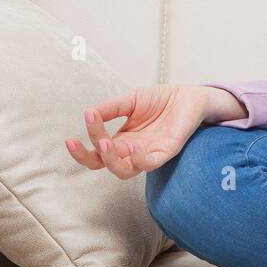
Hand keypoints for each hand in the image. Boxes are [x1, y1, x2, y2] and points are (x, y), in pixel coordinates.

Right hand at [64, 84, 211, 179]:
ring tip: (104, 142)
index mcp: (121, 139)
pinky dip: (138, 159)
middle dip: (87, 157)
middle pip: (103, 165)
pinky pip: (149, 164)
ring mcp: (148, 153)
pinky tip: (132, 145)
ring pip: (123, 171)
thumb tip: (88, 114)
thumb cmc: (160, 100)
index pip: (96, 150)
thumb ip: (110, 108)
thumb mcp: (130, 100)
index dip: (84, 144)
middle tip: (79, 142)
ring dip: (110, 159)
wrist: (188, 96)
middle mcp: (131, 150)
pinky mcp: (165, 152)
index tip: (82, 123)